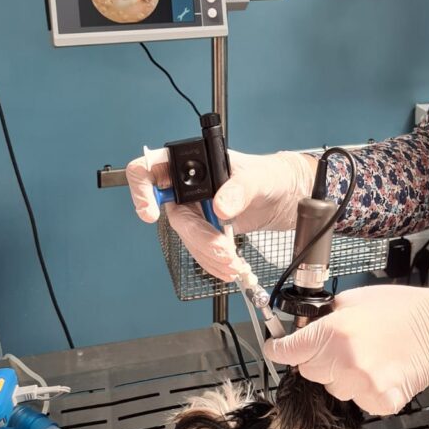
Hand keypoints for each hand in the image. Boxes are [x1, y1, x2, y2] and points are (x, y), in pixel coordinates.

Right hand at [125, 149, 315, 280]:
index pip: (150, 168)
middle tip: (222, 250)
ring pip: (187, 236)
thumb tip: (221, 206)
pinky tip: (229, 267)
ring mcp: (196, 208)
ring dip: (208, 254)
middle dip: (197, 236)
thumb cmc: (272, 174)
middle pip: (173, 213)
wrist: (286, 196)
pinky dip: (213, 261)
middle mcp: (188, 185)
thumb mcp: (259, 177)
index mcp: (193, 162)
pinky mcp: (206, 228)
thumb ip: (240, 188)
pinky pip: (199, 248)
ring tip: (233, 262)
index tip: (150, 213)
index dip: (141, 190)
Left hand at [264, 285, 428, 414]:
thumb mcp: (355, 299)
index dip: (279, 348)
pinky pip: (356, 399)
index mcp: (335, 332)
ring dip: (341, 375)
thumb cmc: (403, 310)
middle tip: (343, 344)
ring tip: (368, 355)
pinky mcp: (380, 402)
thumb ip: (324, 317)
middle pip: (308, 370)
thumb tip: (303, 331)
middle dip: (318, 357)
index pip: (288, 351)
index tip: (276, 348)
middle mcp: (346, 362)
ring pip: (332, 387)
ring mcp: (364, 386)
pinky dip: (363, 388)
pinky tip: (380, 370)